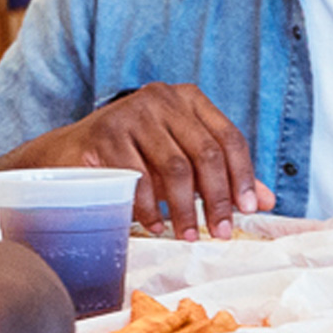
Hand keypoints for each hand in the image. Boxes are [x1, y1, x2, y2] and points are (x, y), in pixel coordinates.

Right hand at [1, 84, 263, 234]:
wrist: (67, 155)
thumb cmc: (132, 157)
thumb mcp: (181, 159)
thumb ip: (222, 176)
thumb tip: (266, 201)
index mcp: (187, 98)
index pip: (229, 137)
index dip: (243, 177)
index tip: (247, 211)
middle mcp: (162, 98)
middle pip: (205, 153)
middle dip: (217, 200)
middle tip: (220, 232)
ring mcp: (131, 113)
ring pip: (174, 169)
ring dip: (185, 210)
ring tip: (188, 235)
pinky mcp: (105, 133)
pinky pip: (139, 180)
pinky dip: (150, 210)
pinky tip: (154, 225)